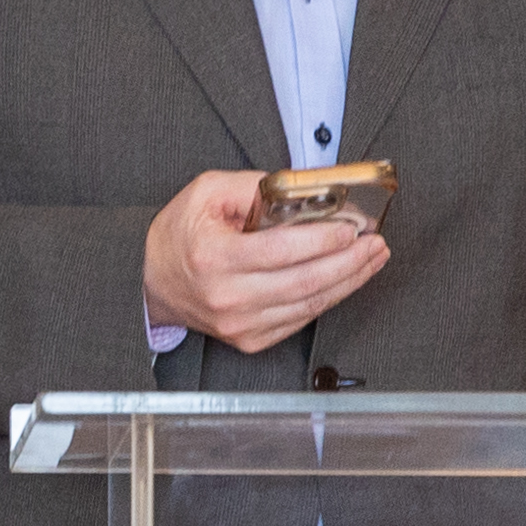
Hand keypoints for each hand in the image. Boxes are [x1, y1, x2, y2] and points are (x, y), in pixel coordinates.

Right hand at [142, 168, 389, 354]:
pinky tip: (345, 280)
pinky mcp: (249, 339)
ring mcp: (240, 324)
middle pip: (304, 282)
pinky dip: (328, 300)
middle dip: (349, 262)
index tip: (352, 228)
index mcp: (214, 257)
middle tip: (375, 243)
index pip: (281, 250)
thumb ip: (255, 186)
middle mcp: (227, 296)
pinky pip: (300, 321)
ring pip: (309, 305)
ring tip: (371, 259)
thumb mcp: (207, 192)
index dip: (322, 240)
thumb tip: (306, 189)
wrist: (151, 280)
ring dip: (348, 281)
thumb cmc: (179, 234)